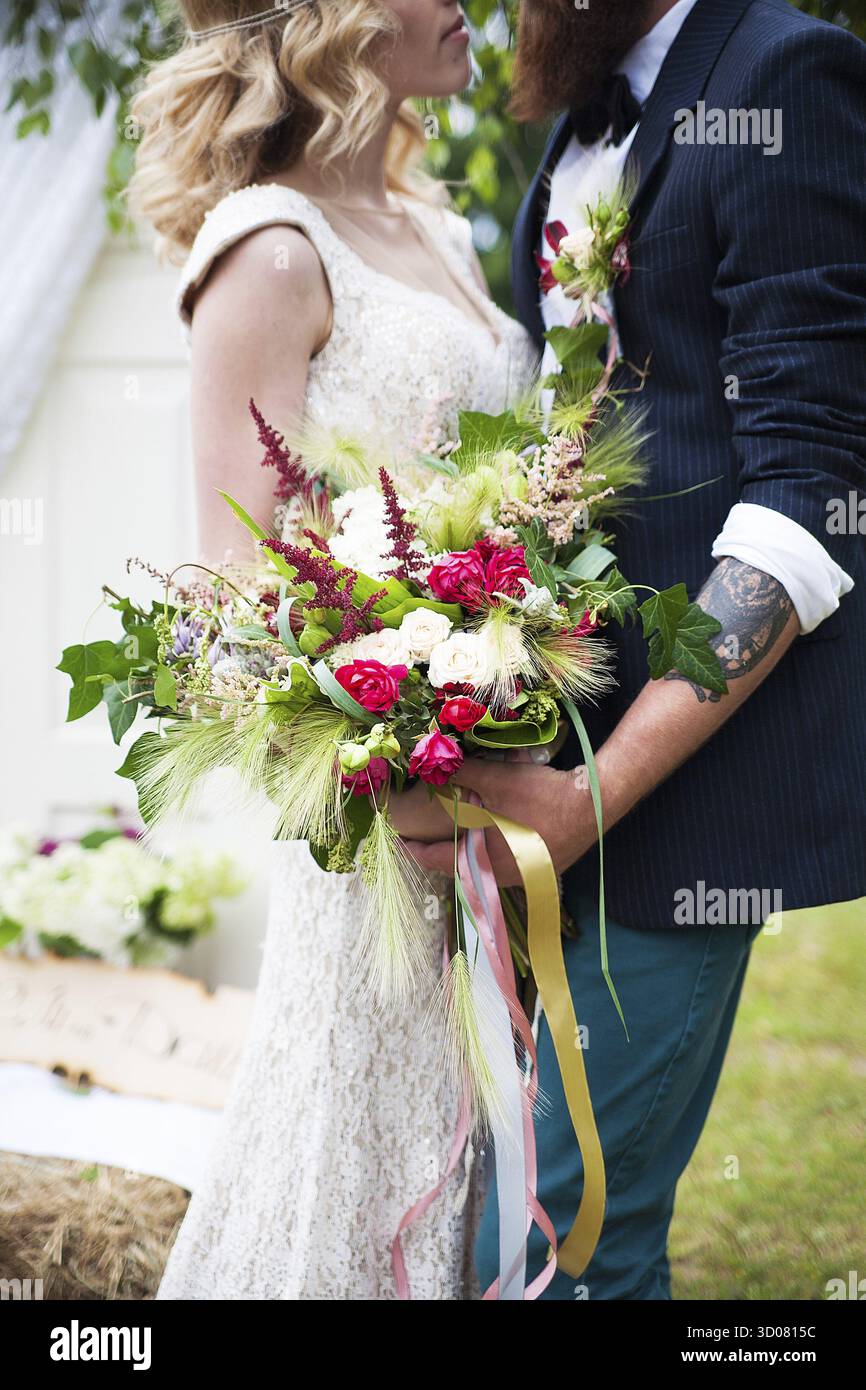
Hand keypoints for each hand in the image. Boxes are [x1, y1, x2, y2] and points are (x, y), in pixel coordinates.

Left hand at [400, 752, 598, 885]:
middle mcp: (499, 876)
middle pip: (457, 866)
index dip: (413, 850)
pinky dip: (490, 849)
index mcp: (482, 862)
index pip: (434, 861)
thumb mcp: (496, 780)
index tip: (399, 840)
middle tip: (423, 833)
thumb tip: (431, 761)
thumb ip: (460, 772)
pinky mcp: (540, 869)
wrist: (592, 806)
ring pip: (481, 866)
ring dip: (466, 850)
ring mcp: (522, 876)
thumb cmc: (541, 797)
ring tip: (454, 831)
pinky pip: (503, 863)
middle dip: (439, 850)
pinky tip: (492, 831)